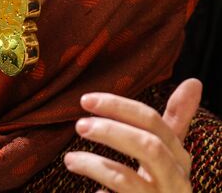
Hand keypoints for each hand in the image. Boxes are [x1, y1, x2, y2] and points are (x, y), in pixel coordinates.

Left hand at [64, 79, 201, 192]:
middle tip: (79, 125)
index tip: (86, 99)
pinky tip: (92, 192)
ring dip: (94, 165)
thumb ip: (175, 120)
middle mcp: (175, 181)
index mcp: (178, 158)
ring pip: (126, 180)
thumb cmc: (160, 184)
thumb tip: (194, 82)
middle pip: (147, 147)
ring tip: (70, 159)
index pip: (152, 122)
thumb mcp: (167, 152)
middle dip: (110, 131)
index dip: (118, 106)